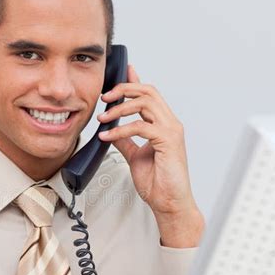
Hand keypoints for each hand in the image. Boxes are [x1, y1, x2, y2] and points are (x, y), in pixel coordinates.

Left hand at [97, 65, 203, 245]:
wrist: (169, 203)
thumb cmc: (158, 183)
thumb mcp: (135, 156)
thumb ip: (126, 141)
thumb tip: (112, 131)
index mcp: (163, 125)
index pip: (149, 95)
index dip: (135, 81)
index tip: (122, 71)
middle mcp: (170, 123)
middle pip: (148, 92)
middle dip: (124, 89)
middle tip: (104, 98)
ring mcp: (171, 131)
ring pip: (145, 103)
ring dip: (120, 108)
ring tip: (103, 118)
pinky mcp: (168, 141)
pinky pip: (141, 126)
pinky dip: (121, 129)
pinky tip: (108, 136)